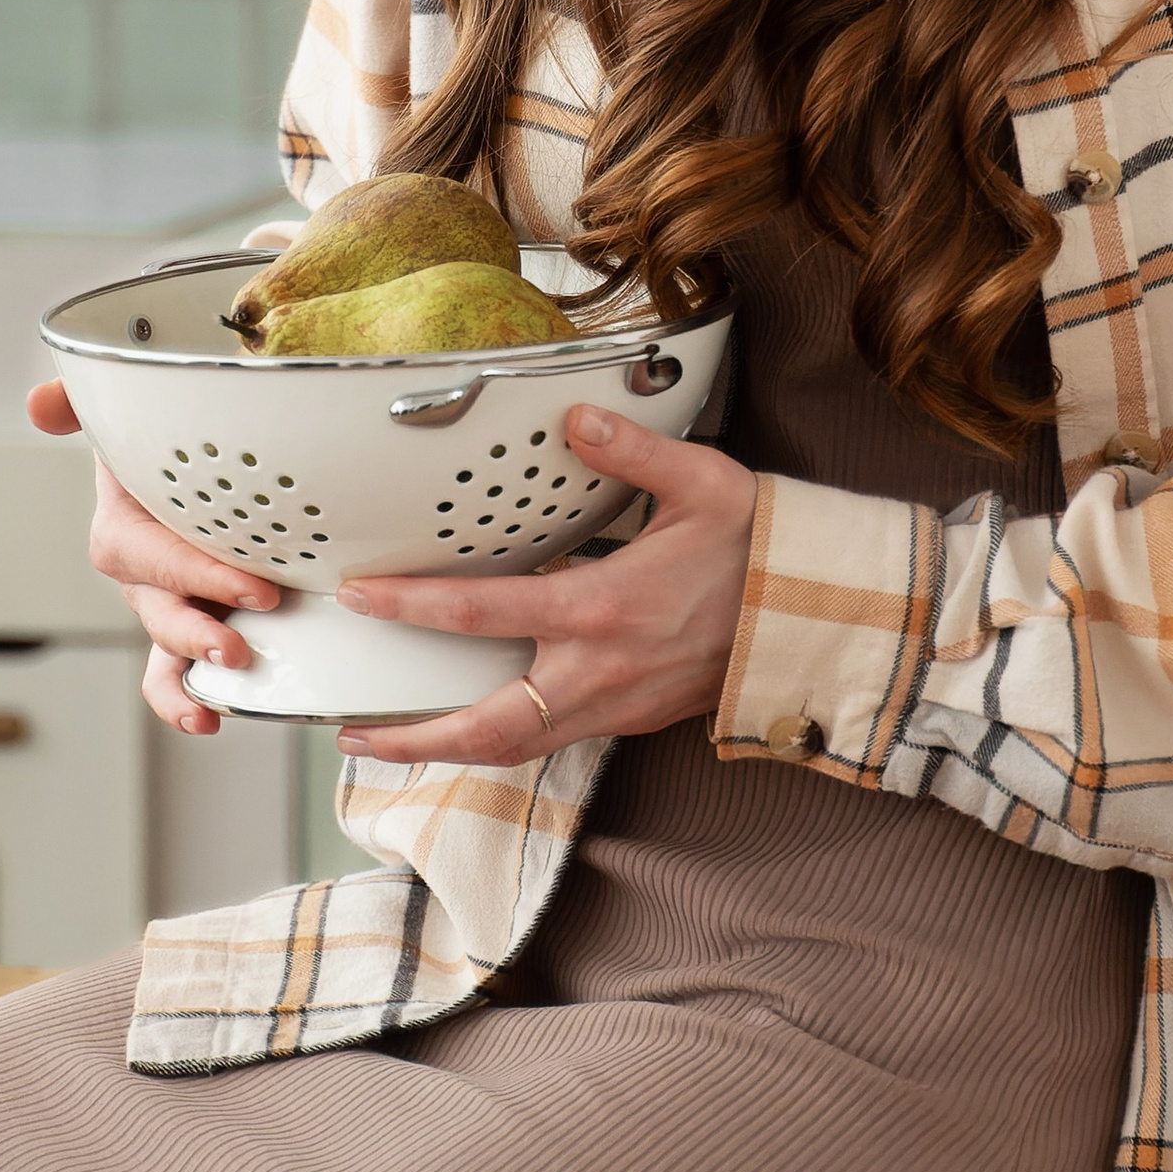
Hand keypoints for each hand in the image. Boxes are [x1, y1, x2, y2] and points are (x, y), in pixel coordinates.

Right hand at [28, 378, 279, 736]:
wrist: (198, 462)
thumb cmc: (161, 443)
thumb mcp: (125, 410)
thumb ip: (84, 400)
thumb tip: (41, 406)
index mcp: (126, 523)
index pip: (147, 554)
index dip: (195, 575)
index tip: (257, 587)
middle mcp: (143, 571)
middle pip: (156, 610)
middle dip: (194, 631)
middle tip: (239, 643)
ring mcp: (165, 603)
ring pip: (163, 649)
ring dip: (187, 676)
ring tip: (222, 696)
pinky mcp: (190, 624)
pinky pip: (173, 672)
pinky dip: (184, 699)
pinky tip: (214, 718)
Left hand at [331, 404, 756, 768]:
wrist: (820, 619)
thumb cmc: (762, 553)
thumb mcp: (703, 484)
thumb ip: (632, 450)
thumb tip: (574, 420)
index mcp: (602, 611)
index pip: (484, 612)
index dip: (414, 606)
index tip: (363, 595)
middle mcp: (598, 673)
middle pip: (485, 726)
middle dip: (412, 739)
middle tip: (352, 733)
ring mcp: (615, 706)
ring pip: (516, 748)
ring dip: (450, 751)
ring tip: (395, 740)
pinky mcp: (631, 719)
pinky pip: (552, 741)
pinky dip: (503, 740)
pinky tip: (478, 719)